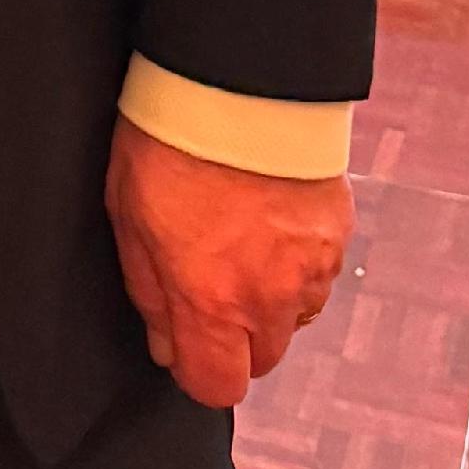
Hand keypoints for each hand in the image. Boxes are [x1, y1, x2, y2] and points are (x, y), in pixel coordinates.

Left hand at [104, 116, 349, 411]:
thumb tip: (165, 344)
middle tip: (210, 283)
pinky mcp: (338, 233)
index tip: (183, 341)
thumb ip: (151, 296)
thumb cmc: (172, 143)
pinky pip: (319, 274)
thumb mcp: (130, 220)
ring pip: (296, 319)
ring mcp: (313, 268)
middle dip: (236, 339)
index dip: (197, 370)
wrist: (238, 81)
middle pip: (263, 360)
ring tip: (243, 243)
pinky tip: (271, 220)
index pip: (217, 387)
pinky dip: (298, 263)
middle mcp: (271, 298)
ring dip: (271, 301)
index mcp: (213, 303)